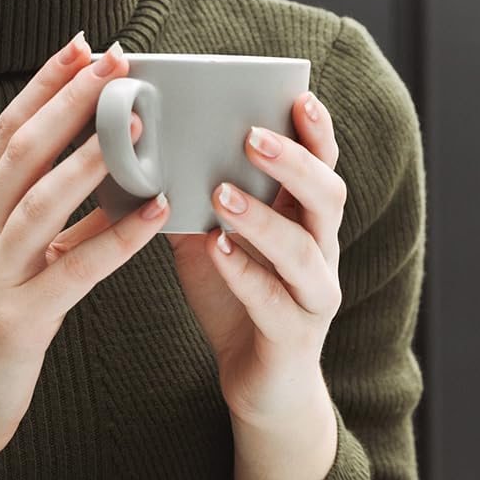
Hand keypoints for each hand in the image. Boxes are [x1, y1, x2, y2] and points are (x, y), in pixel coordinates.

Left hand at [164, 91, 346, 426]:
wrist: (261, 383)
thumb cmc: (238, 300)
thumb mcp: (215, 241)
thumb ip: (197, 199)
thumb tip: (150, 148)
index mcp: (307, 219)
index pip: (324, 164)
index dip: (317, 131)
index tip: (298, 96)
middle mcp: (323, 250)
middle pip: (328, 196)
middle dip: (294, 163)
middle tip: (252, 136)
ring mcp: (315, 293)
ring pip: (304, 248)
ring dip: (262, 217)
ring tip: (222, 194)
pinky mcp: (296, 334)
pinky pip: (275, 300)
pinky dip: (245, 272)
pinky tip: (217, 250)